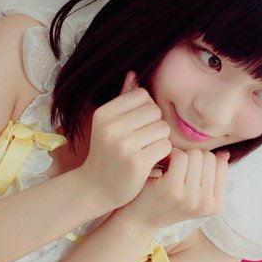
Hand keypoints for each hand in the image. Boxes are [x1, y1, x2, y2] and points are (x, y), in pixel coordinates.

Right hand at [81, 71, 171, 210]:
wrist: (95, 189)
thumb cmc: (106, 153)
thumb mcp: (108, 125)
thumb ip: (122, 100)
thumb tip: (133, 73)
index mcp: (103, 114)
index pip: (142, 95)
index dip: (146, 109)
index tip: (139, 125)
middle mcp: (111, 127)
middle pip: (155, 110)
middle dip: (155, 124)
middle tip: (145, 140)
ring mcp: (123, 145)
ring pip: (163, 128)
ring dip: (161, 139)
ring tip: (148, 150)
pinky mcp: (137, 162)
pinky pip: (166, 146)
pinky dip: (164, 154)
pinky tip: (152, 161)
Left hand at [118, 147, 229, 230]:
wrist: (139, 219)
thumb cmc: (167, 201)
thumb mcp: (194, 193)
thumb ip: (210, 175)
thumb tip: (225, 153)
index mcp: (216, 204)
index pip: (220, 164)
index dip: (202, 161)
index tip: (187, 170)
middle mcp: (207, 203)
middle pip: (208, 157)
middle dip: (192, 156)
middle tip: (176, 167)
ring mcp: (191, 197)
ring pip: (195, 155)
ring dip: (180, 154)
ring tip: (169, 166)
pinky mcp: (173, 189)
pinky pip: (180, 156)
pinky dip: (169, 155)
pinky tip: (161, 164)